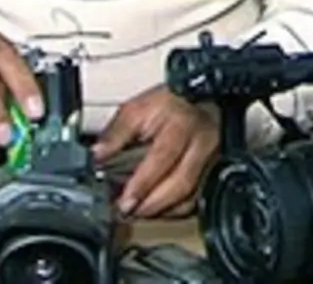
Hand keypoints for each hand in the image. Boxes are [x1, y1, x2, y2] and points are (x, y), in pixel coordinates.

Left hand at [92, 86, 219, 218]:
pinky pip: (196, 200)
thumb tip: (98, 155)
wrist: (199, 101)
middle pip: (181, 183)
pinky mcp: (214, 172)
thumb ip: (116, 133)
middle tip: (128, 211)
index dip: (143, 182)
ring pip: (191, 196)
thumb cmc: (168, 105)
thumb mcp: (137, 109)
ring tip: (137, 212)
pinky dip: (174, 210)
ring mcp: (211, 160)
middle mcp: (201, 143)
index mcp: (180, 124)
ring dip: (162, 210)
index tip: (125, 199)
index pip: (163, 157)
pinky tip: (156, 208)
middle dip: (152, 204)